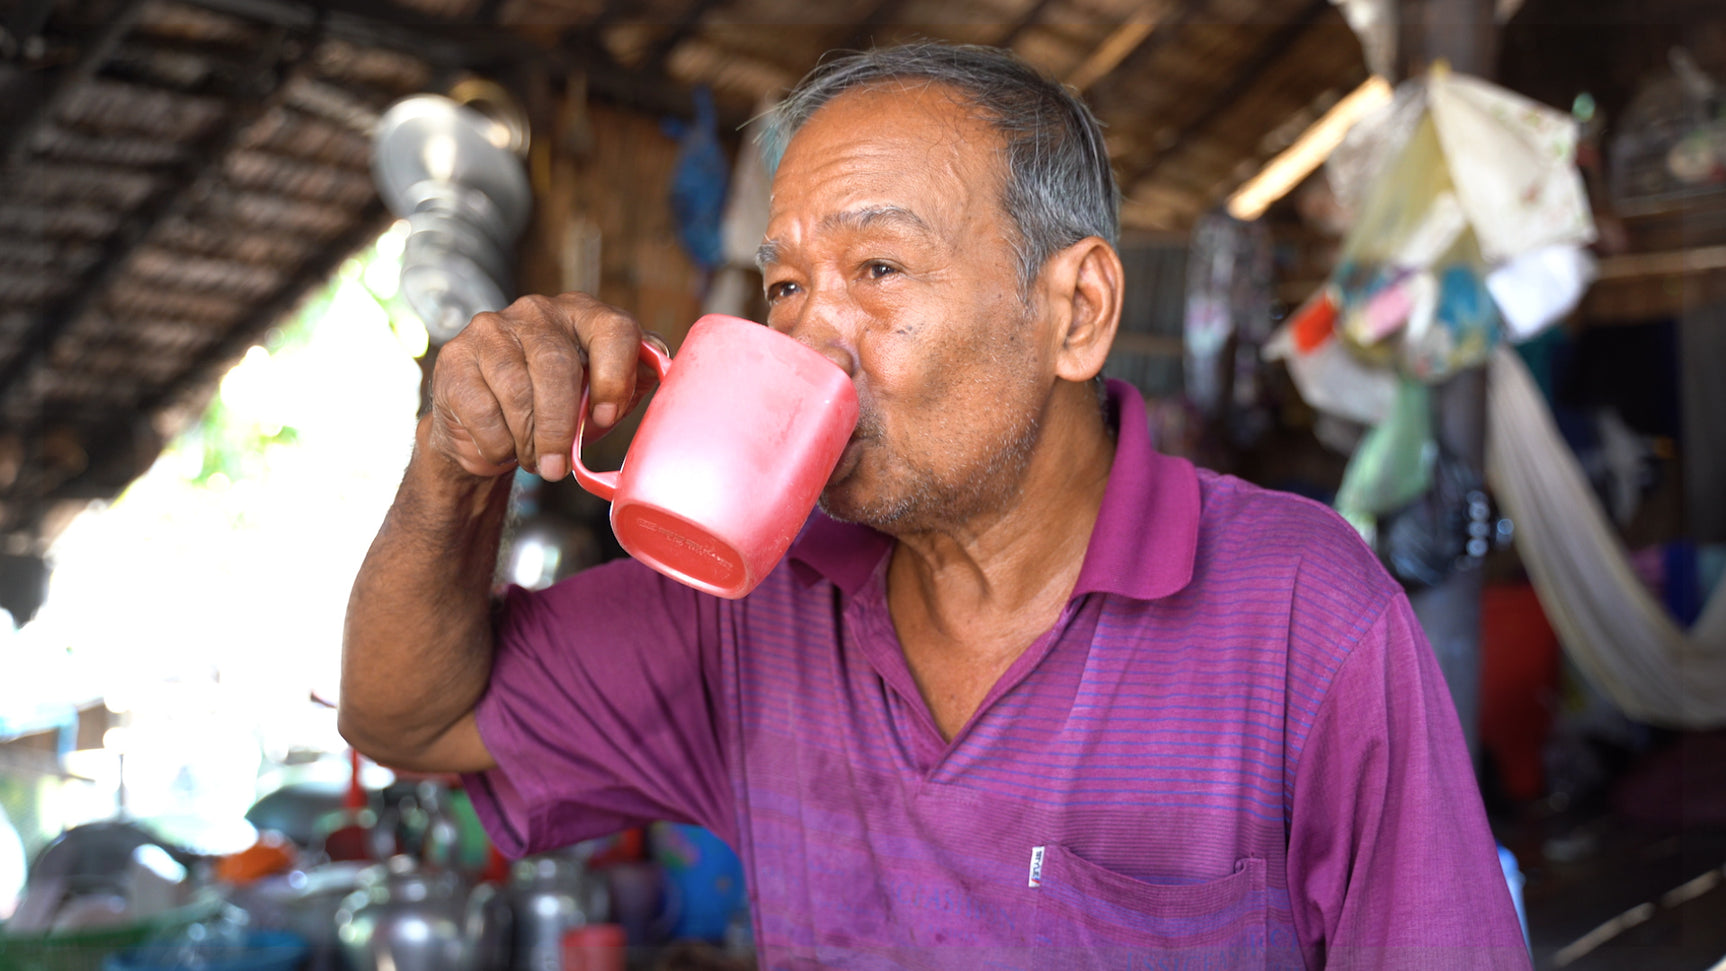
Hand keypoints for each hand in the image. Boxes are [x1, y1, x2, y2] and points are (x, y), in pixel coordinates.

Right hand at [425, 292, 666, 480]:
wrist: (487, 425)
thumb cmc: (557, 408)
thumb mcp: (601, 396)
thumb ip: (632, 384)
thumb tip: (671, 382)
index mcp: (586, 315)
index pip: (614, 330)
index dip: (615, 377)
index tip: (607, 419)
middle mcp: (538, 312)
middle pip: (556, 367)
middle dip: (560, 427)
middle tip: (559, 468)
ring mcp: (492, 330)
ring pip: (516, 392)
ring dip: (528, 440)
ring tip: (535, 459)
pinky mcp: (455, 359)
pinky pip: (482, 410)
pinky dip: (497, 443)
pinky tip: (503, 446)